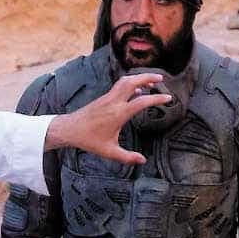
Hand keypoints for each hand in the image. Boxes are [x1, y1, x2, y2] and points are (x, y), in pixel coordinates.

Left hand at [43, 73, 170, 163]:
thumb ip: (127, 157)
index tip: (169, 98)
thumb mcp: (109, 151)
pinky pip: (119, 86)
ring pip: (125, 81)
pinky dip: (131, 83)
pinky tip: (137, 91)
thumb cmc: (89, 140)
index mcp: (118, 114)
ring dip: (139, 77)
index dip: (157, 99)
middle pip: (133, 81)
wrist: (69, 129)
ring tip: (152, 81)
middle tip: (162, 78)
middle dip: (148, 76)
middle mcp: (114, 102)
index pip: (142, 102)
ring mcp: (108, 98)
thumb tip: (143, 161)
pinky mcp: (104, 98)